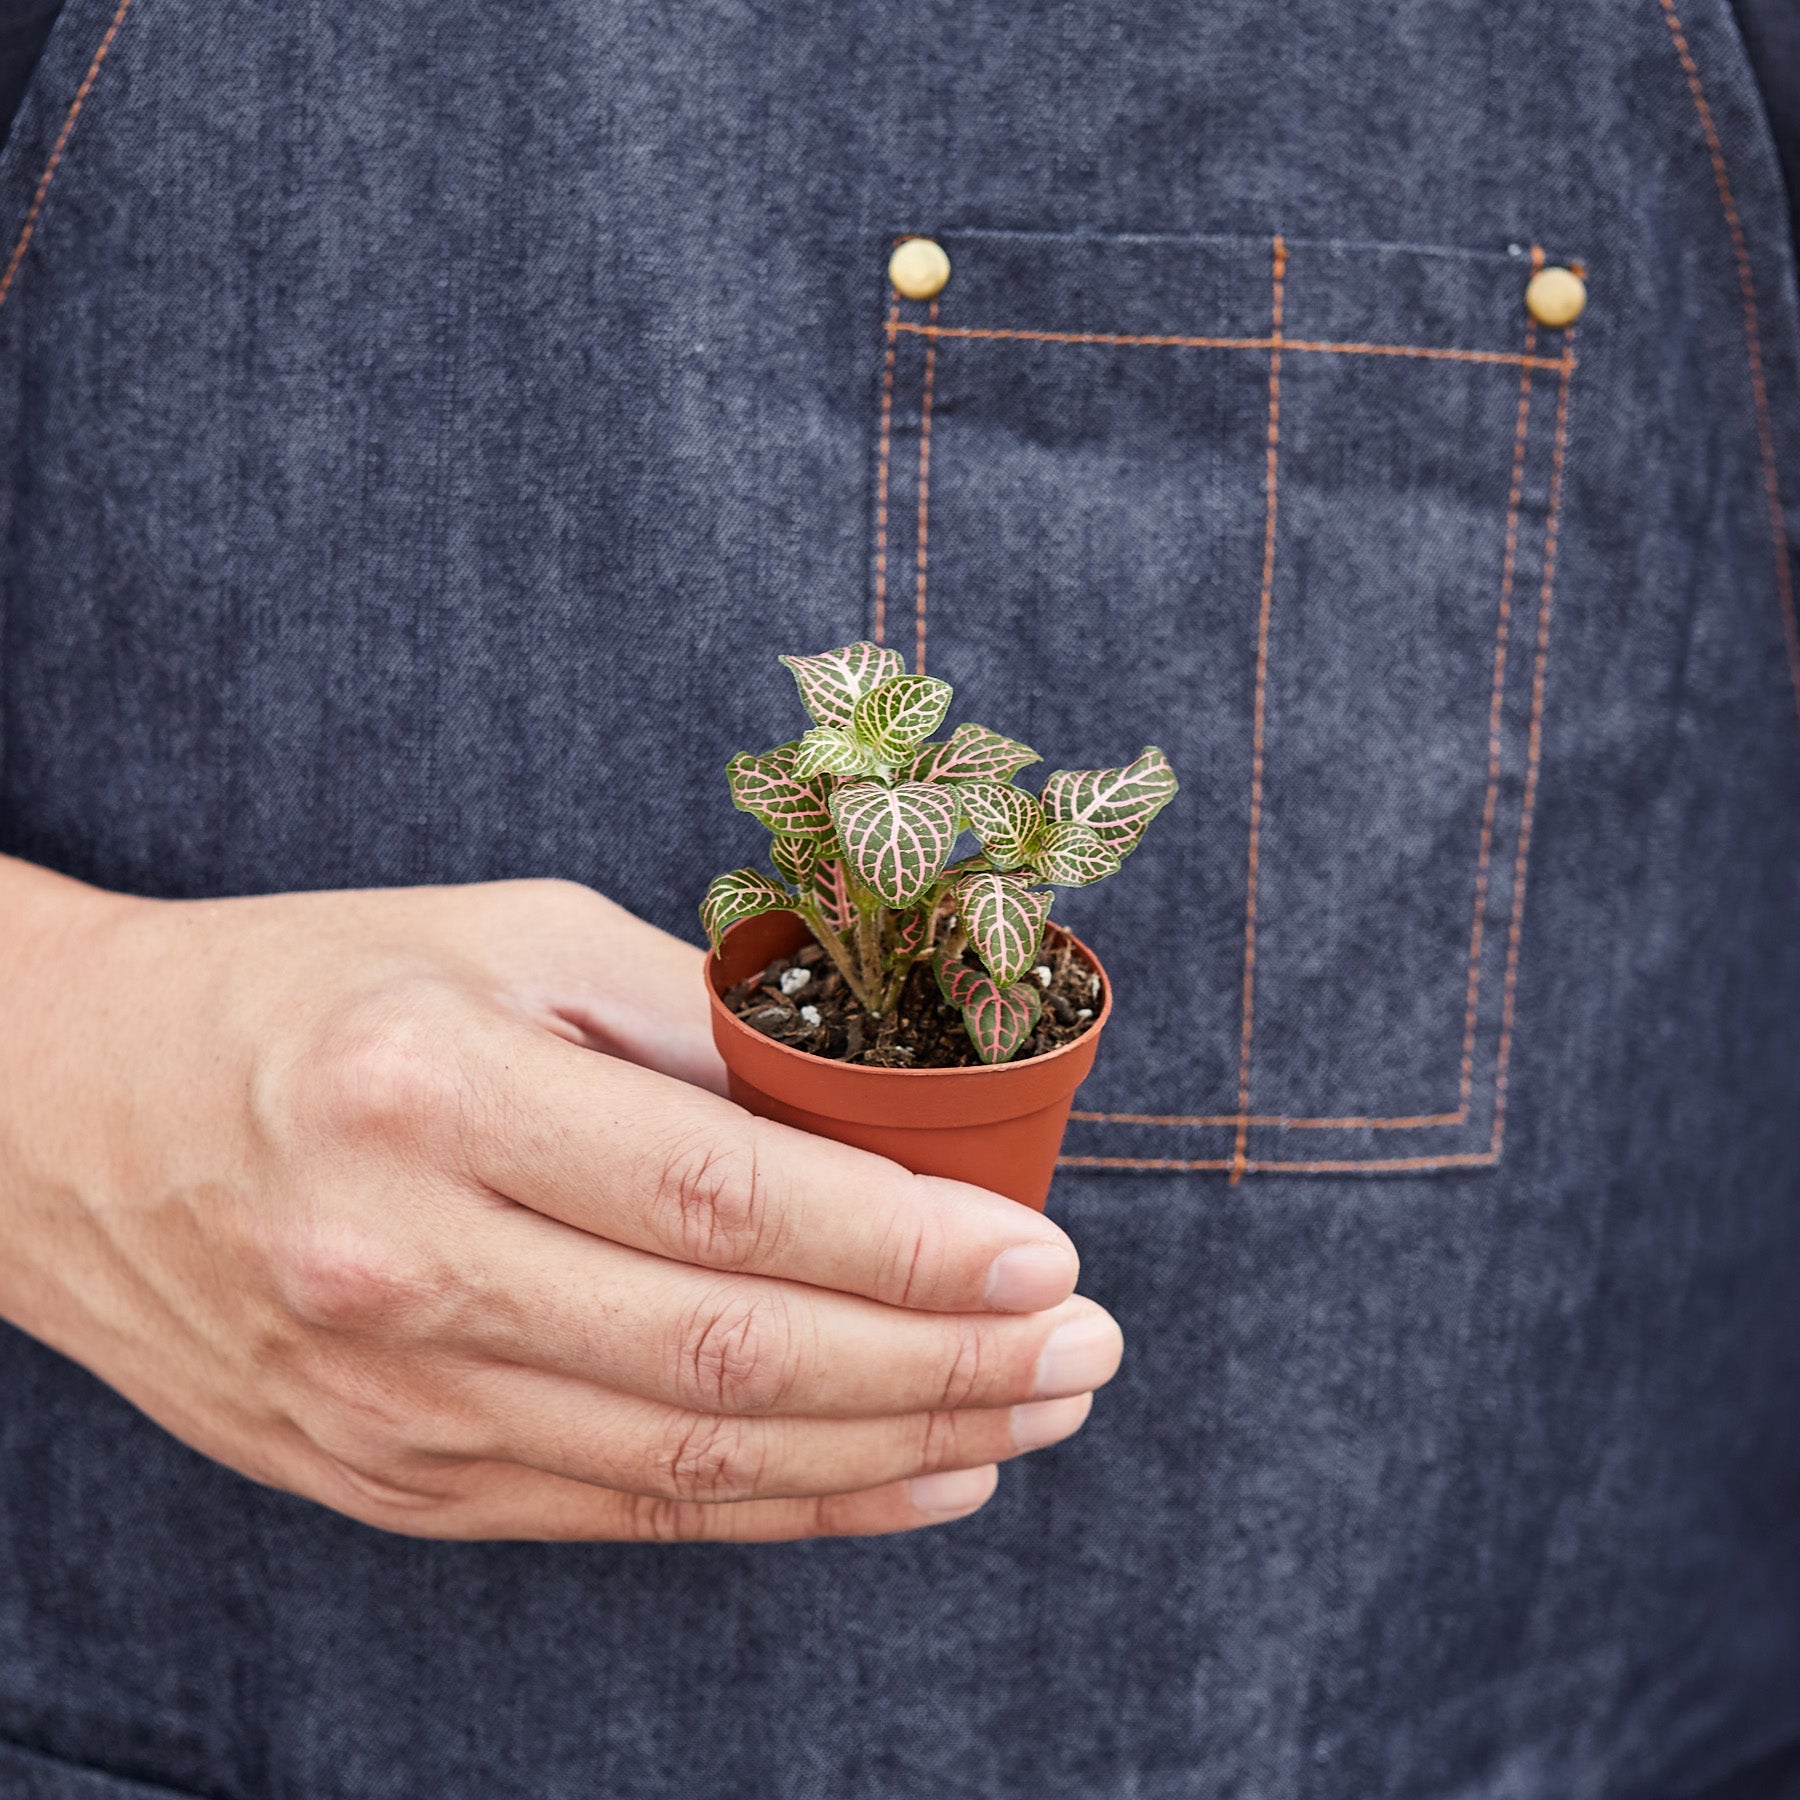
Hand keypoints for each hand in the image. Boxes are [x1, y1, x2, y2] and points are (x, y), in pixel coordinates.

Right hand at [0, 859, 1120, 1541]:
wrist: (69, 1122)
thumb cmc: (313, 996)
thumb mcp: (502, 943)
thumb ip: (689, 1020)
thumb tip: (874, 1107)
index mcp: (433, 1098)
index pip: (725, 1199)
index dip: (906, 1243)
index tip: (1045, 1254)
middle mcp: (406, 1268)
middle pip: (733, 1354)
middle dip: (944, 1361)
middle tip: (1084, 1349)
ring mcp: (395, 1405)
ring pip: (700, 1462)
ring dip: (897, 1445)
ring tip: (1033, 1415)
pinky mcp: (395, 1480)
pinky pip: (630, 1513)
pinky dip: (793, 1509)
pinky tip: (911, 1478)